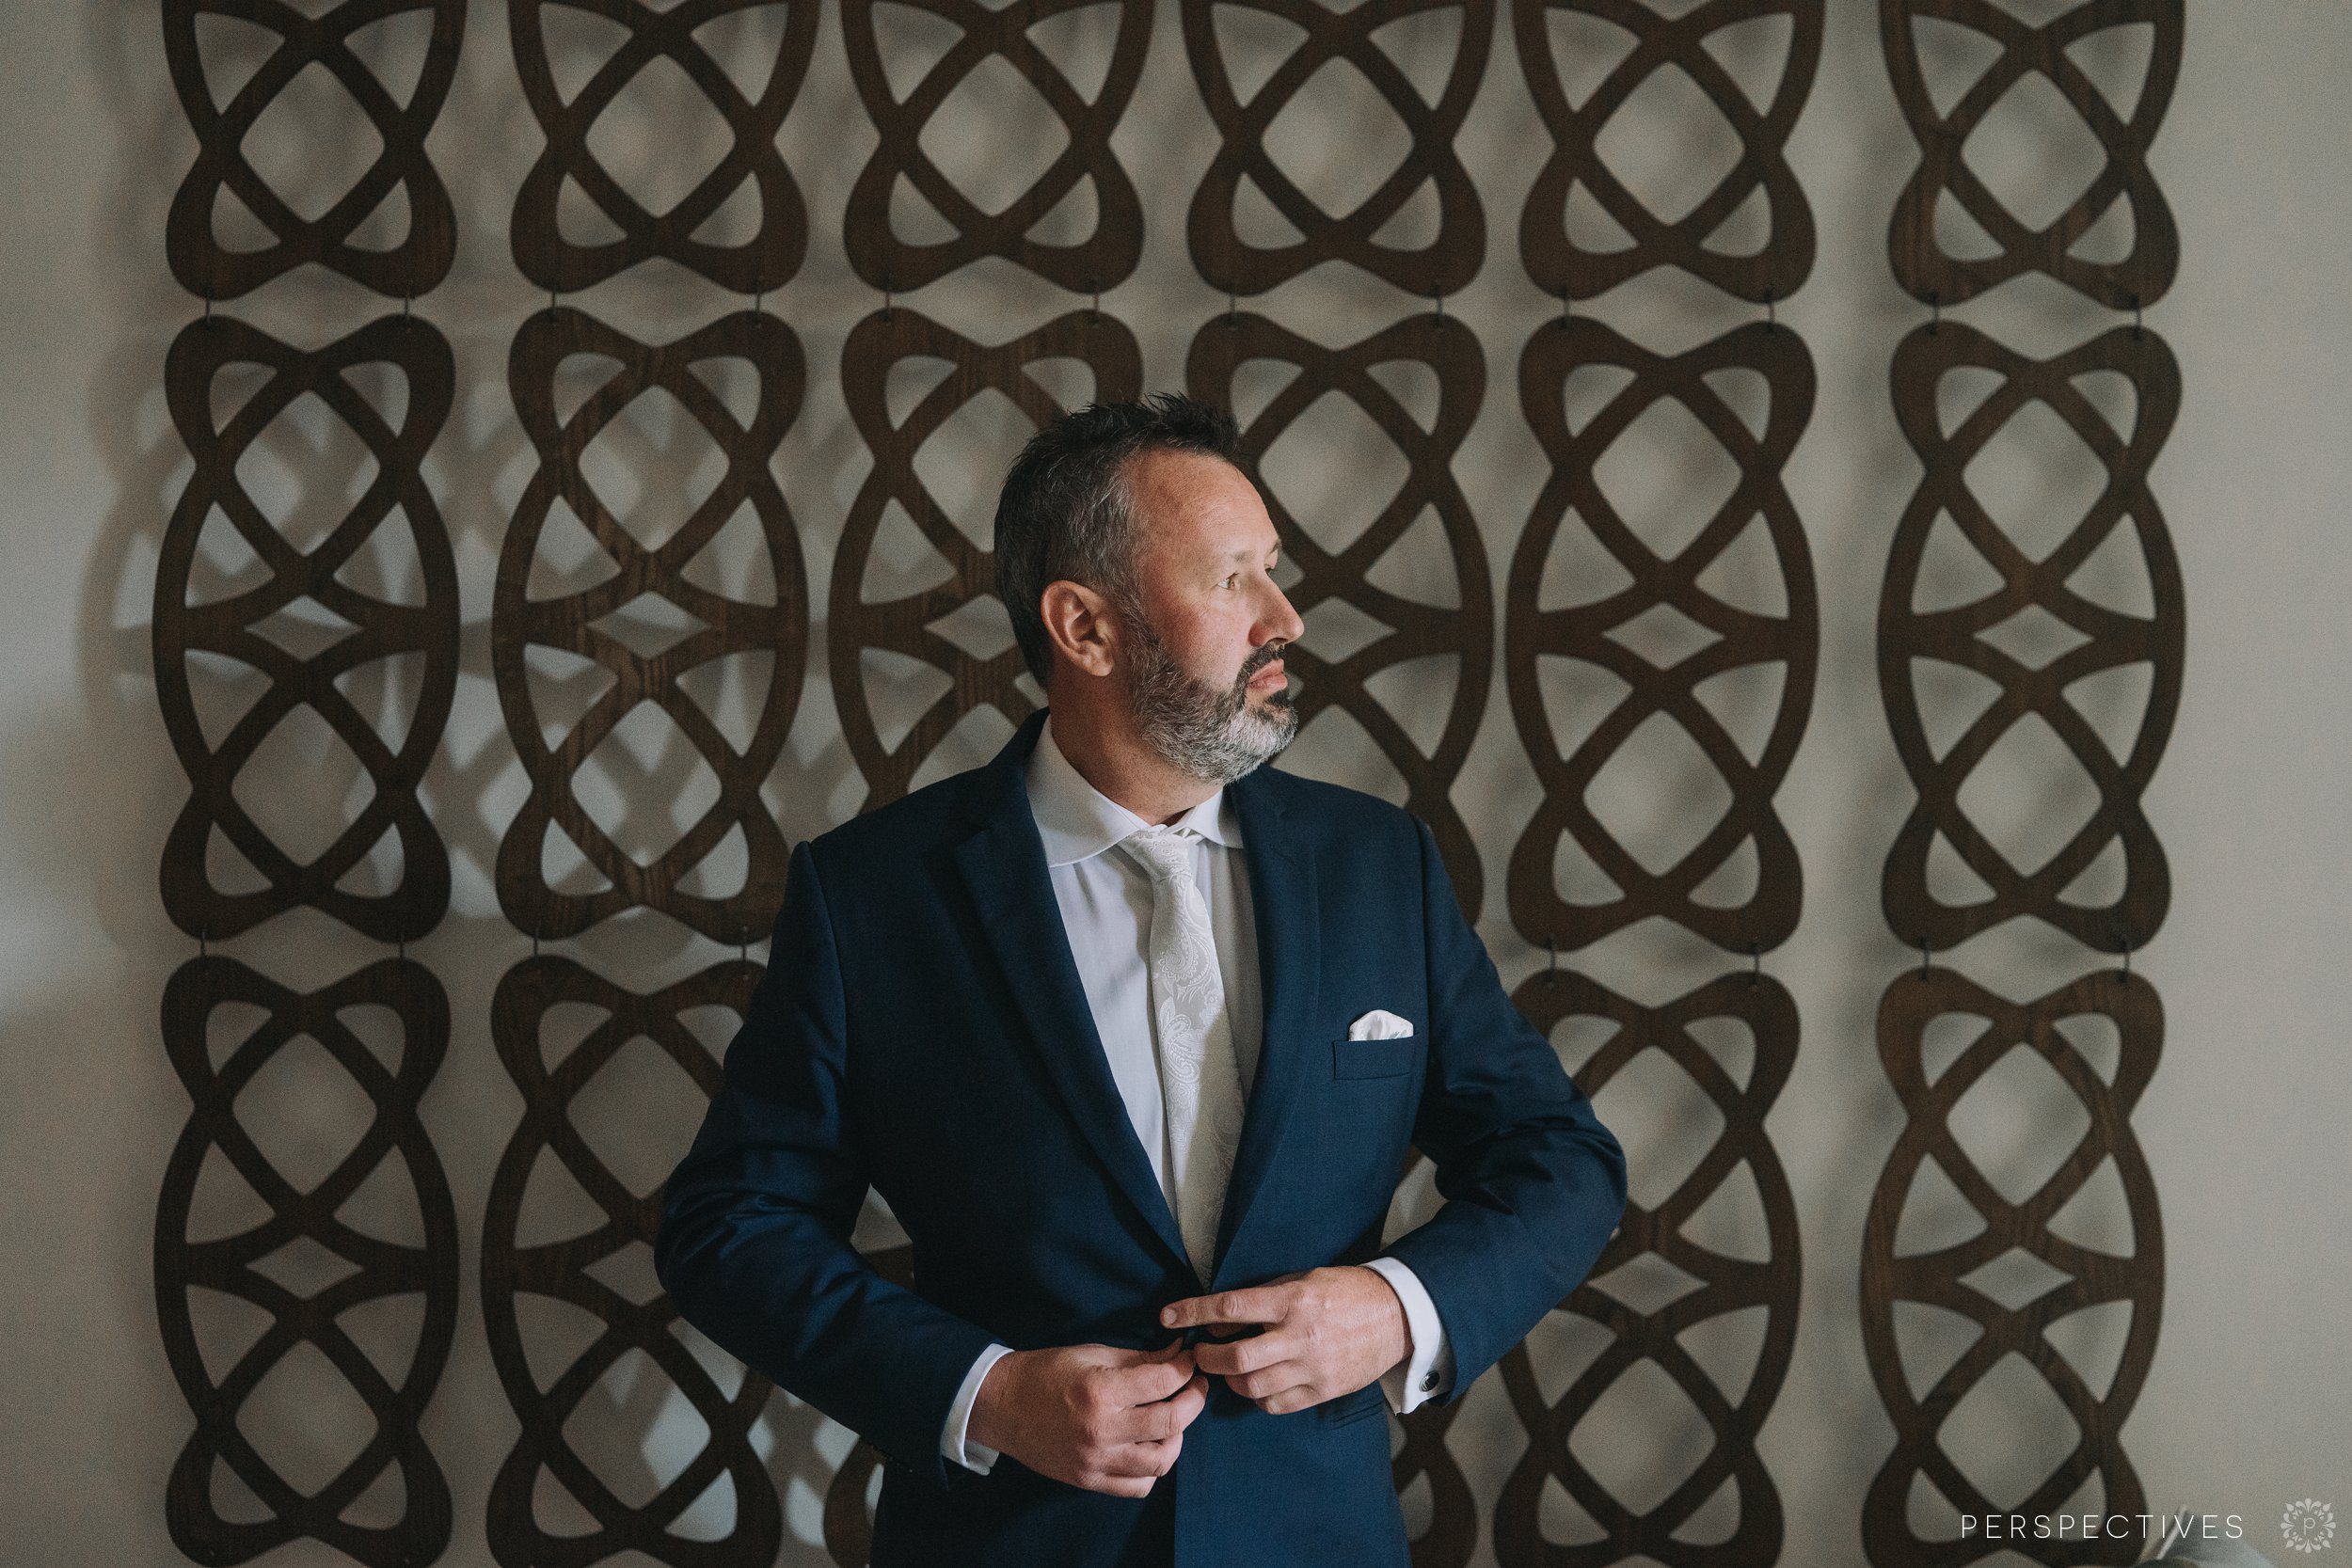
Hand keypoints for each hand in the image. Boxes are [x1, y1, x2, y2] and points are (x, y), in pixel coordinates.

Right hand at [966, 1339, 1208, 1497]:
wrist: (1003, 1405)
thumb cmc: (1047, 1372)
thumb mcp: (1093, 1354)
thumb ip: (1140, 1359)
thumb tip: (1178, 1354)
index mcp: (1099, 1391)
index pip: (1162, 1382)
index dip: (1185, 1368)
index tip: (1190, 1361)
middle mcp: (1100, 1431)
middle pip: (1170, 1422)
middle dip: (1193, 1400)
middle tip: (1196, 1386)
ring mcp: (1095, 1461)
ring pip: (1161, 1461)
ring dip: (1177, 1438)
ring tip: (1173, 1419)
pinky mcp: (1089, 1481)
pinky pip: (1139, 1486)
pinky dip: (1154, 1469)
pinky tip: (1150, 1447)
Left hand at [1159, 1266, 1407, 1415]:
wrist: (1395, 1316)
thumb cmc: (1344, 1291)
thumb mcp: (1303, 1279)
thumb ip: (1264, 1298)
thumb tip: (1219, 1320)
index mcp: (1292, 1300)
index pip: (1230, 1308)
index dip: (1193, 1312)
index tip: (1168, 1316)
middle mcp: (1299, 1336)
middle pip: (1236, 1358)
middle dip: (1206, 1358)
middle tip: (1198, 1353)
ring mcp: (1312, 1368)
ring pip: (1251, 1387)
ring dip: (1230, 1379)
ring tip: (1227, 1368)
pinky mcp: (1322, 1391)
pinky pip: (1275, 1404)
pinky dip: (1257, 1397)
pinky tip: (1257, 1383)